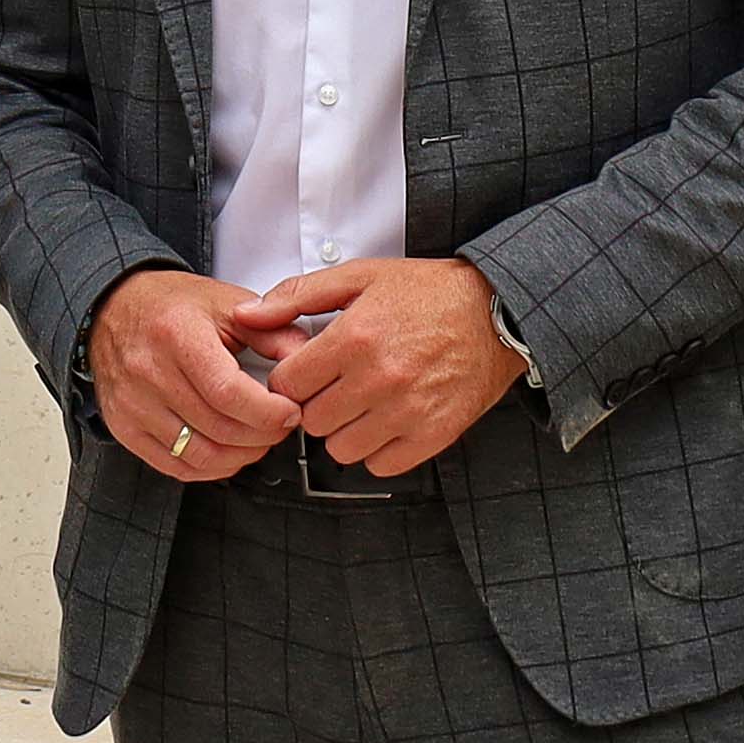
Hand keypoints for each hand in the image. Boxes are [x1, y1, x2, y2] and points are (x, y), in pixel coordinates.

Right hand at [91, 269, 294, 481]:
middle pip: (219, 429)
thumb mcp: (228, 304)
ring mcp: (133, 405)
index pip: (228, 393)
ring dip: (242, 456)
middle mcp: (149, 372)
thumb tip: (306, 362)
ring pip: (201, 455)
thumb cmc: (171, 307)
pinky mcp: (125, 427)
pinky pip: (176, 467)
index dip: (268, 412)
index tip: (290, 411)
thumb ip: (273, 332)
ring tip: (258, 438)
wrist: (116, 309)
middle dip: (264, 436)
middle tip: (281, 424)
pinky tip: (229, 452)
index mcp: (176, 335)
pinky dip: (212, 468)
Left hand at [248, 258, 524, 479]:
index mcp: (354, 338)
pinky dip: (378, 449)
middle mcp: (378, 377)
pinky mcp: (433, 434)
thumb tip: (246, 316)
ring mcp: (407, 410)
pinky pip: (380, 465)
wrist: (497, 312)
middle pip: (310, 420)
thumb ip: (297, 296)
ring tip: (361, 404)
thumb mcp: (360, 277)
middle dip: (315, 405)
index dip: (290, 380)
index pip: (286, 385)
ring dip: (344, 431)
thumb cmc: (428, 293)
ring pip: (340, 449)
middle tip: (335, 388)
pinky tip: (386, 421)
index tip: (307, 373)